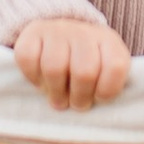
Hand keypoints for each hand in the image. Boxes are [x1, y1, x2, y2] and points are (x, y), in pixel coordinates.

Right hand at [13, 15, 133, 110]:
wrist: (63, 33)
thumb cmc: (88, 63)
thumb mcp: (106, 71)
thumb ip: (110, 87)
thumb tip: (105, 113)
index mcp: (109, 42)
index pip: (115, 67)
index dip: (107, 91)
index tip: (97, 98)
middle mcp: (84, 32)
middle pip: (84, 72)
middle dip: (79, 97)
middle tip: (75, 104)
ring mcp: (58, 29)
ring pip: (54, 68)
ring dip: (55, 92)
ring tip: (58, 98)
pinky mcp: (33, 31)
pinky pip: (28, 59)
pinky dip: (33, 77)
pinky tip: (41, 81)